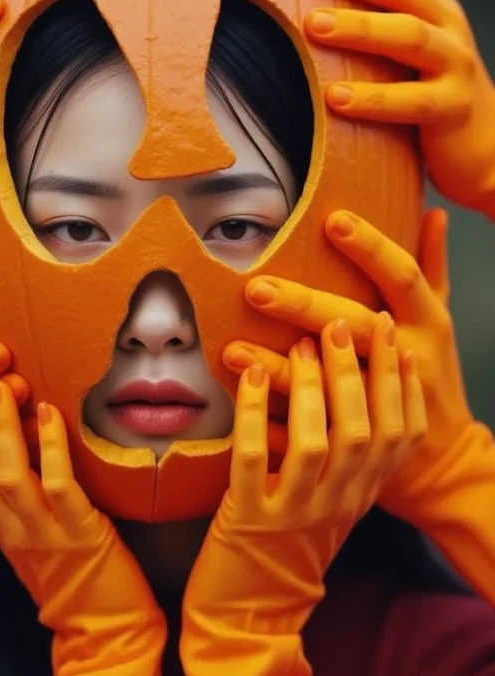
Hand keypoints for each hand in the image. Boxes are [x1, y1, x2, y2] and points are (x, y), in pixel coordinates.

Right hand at [0, 374, 161, 636]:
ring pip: (6, 477)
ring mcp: (41, 531)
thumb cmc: (66, 570)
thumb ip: (2, 493)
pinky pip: (59, 486)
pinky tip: (50, 413)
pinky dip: (52, 448)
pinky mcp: (79, 534)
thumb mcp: (21, 529)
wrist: (102, 625)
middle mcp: (6, 528)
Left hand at [187, 324, 424, 634]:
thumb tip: (350, 394)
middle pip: (365, 431)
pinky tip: (253, 377)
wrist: (249, 616)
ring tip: (304, 344)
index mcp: (361, 497)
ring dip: (314, 388)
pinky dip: (255, 412)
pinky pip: (255, 458)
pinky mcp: (251, 520)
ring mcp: (296, 514)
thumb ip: (344, 460)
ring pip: (319, 443)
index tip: (392, 338)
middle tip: (344, 325)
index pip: (401, 437)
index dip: (400, 384)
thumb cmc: (284, 549)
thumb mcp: (329, 504)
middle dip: (359, 372)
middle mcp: (338, 504)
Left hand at [223, 209, 470, 520]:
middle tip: (257, 288)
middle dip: (307, 308)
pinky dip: (275, 425)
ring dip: (280, 371)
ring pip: (330, 391)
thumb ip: (432, 268)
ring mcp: (386, 404)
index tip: (333, 220)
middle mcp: (413, 362)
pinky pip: (310, 437)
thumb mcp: (437, 321)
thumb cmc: (436, 378)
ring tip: (232, 349)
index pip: (403, 277)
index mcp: (430, 326)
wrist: (443, 463)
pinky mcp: (357, 446)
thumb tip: (434, 213)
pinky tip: (240, 406)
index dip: (372, 248)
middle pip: (358, 328)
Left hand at [299, 0, 494, 216]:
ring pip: (409, 38)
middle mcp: (450, 26)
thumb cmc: (441, 79)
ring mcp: (455, 66)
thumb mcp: (430, 23)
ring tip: (311, 25)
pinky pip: (411, 102)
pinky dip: (373, 100)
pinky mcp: (452, 109)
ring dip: (358, 29)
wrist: (484, 142)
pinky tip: (333, 99)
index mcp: (438, 3)